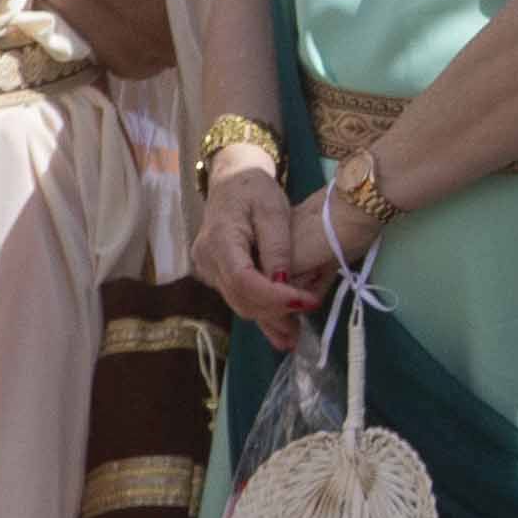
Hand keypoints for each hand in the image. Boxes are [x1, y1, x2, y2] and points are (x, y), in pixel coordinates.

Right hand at [192, 160, 323, 347]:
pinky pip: (240, 298)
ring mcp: (208, 270)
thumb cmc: (254, 188)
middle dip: (277, 313)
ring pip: (240, 303)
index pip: (244, 280)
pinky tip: (282, 330)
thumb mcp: (273, 210)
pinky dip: (262, 311)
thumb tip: (283, 284)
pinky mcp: (217, 275)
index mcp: (219, 239)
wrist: (231, 181)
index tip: (307, 302)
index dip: (275, 297)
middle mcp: (207, 260)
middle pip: (241, 298)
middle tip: (309, 316)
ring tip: (298, 335)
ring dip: (270, 319)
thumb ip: (278, 247)